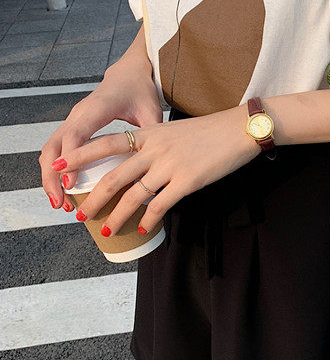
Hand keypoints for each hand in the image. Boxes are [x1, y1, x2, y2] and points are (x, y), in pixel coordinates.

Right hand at [40, 60, 161, 211]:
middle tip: (60, 203)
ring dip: (50, 176)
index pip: (76, 135)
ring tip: (59, 202)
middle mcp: (79, 114)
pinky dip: (55, 169)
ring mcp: (73, 120)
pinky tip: (63, 189)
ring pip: (51, 149)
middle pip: (54, 146)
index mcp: (97, 108)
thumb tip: (155, 166)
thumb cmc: (141, 91)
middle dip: (52, 176)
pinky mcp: (73, 126)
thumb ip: (152, 135)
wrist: (129, 74)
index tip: (70, 183)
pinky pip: (57, 149)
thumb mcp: (151, 111)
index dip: (71, 160)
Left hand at [51, 104, 261, 235]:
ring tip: (104, 230)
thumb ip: (156, 145)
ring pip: (132, 196)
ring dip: (115, 217)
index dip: (79, 156)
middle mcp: (155, 149)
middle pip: (113, 177)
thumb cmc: (212, 130)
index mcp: (150, 134)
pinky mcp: (188, 181)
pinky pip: (160, 205)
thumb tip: (142, 166)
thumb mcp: (176, 131)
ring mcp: (170, 166)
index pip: (106, 144)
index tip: (59, 168)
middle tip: (79, 214)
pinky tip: (142, 229)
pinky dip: (148, 220)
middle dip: (92, 199)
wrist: (240, 128)